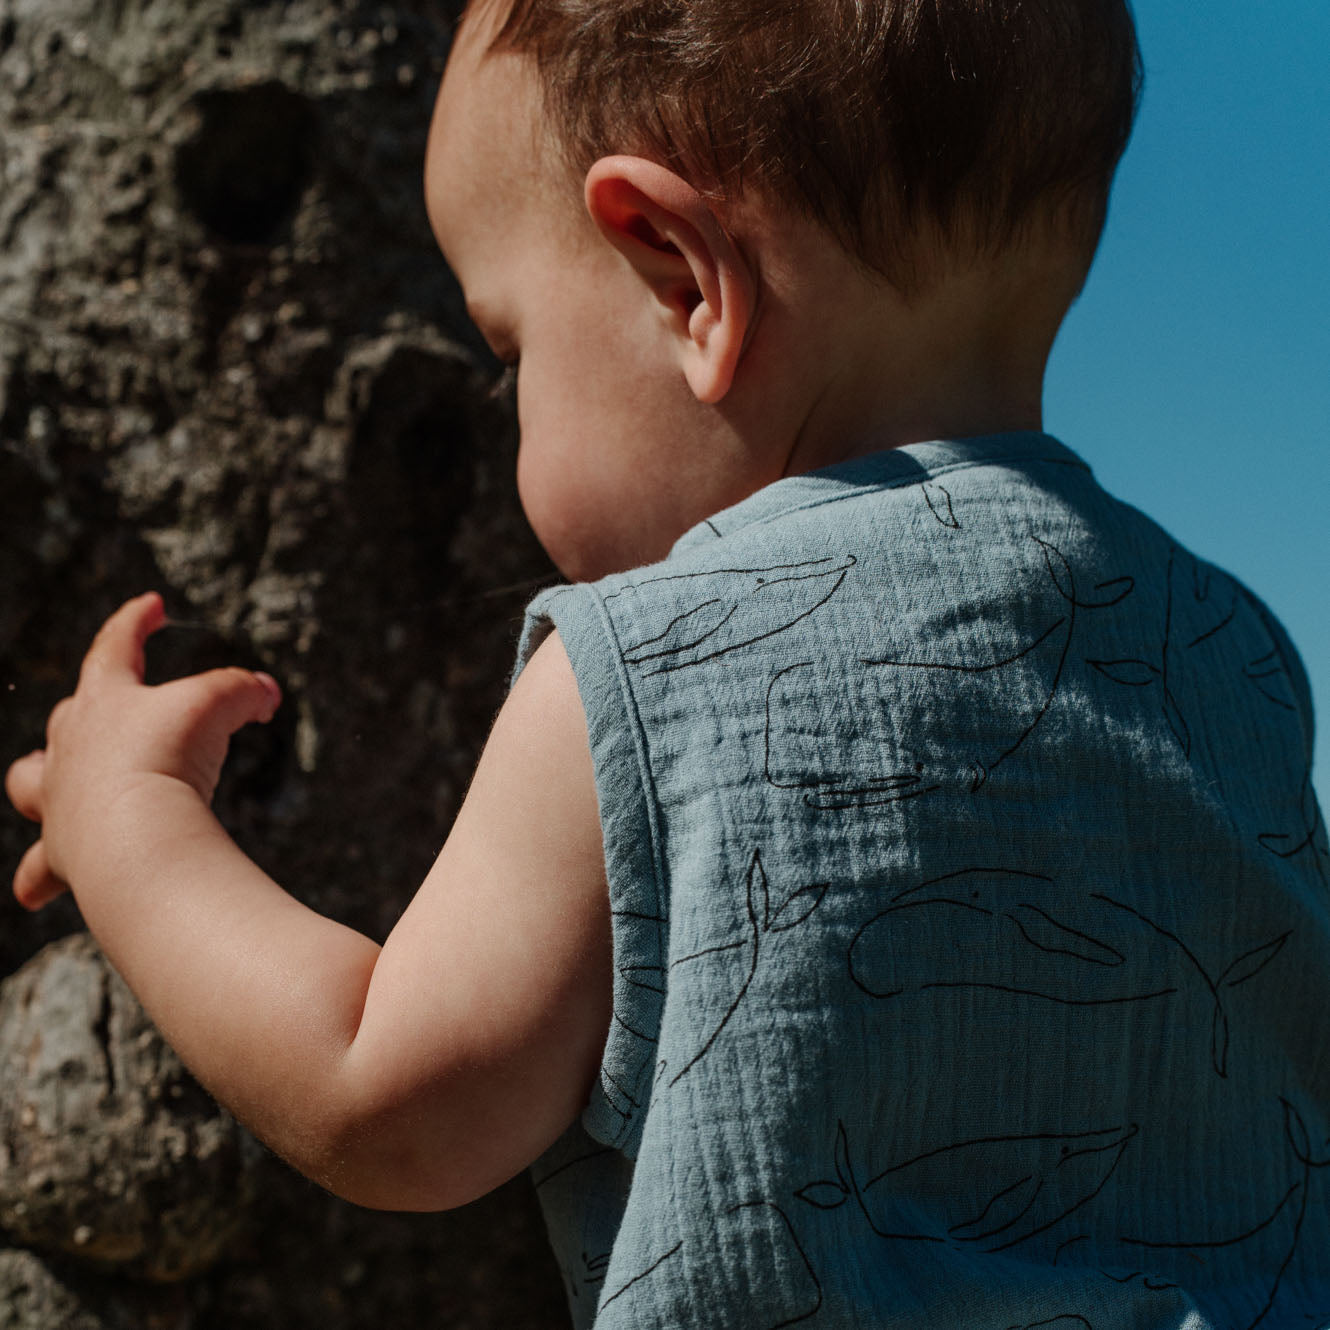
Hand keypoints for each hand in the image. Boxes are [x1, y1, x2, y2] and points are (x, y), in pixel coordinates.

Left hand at [5, 592, 281, 910]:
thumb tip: (266, 694)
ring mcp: (60, 799)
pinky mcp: (61, 853)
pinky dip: (37, 878)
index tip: (151, 605)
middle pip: (71, 715)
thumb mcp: (217, 706)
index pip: (116, 645)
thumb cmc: (167, 757)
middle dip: (92, 706)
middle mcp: (70, 747)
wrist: (135, 834)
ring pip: (30, 781)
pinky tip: (34, 890)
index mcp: (103, 701)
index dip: (137, 621)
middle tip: (116, 704)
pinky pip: (37, 868)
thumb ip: (243, 691)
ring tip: (47, 786)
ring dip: (38, 781)